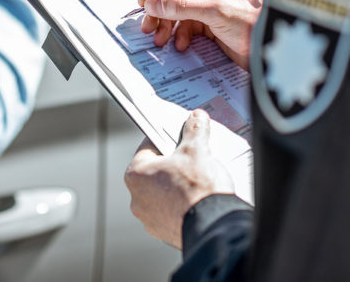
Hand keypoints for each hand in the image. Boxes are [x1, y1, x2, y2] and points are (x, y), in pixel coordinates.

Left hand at [124, 110, 234, 248]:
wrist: (215, 226)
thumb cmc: (198, 189)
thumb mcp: (197, 150)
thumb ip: (194, 130)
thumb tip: (196, 118)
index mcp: (136, 174)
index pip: (148, 147)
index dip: (165, 138)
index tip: (176, 136)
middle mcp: (137, 198)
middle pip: (155, 170)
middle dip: (171, 163)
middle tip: (189, 157)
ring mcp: (150, 218)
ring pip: (162, 192)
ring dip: (175, 185)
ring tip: (196, 179)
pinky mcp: (165, 232)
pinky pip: (171, 211)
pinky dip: (181, 204)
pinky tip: (197, 199)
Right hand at [138, 0, 262, 69]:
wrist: (273, 53)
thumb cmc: (256, 23)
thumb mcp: (216, 10)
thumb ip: (181, 5)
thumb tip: (153, 4)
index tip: (146, 1)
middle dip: (160, 8)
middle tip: (149, 23)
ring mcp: (209, 1)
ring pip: (176, 8)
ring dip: (166, 23)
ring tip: (160, 37)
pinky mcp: (209, 20)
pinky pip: (185, 23)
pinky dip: (179, 34)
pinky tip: (180, 43)